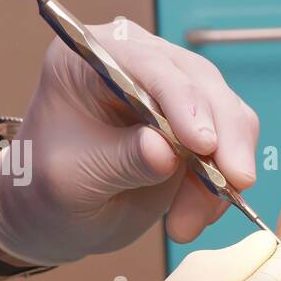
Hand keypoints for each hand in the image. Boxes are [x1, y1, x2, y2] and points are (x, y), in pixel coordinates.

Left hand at [0, 18, 259, 265]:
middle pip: (201, 83)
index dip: (183, 100)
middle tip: (233, 182)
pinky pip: (230, 147)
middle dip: (222, 138)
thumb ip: (122, 161)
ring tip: (189, 222)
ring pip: (228, 117)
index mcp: (91, 58)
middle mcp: (137, 63)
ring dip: (222, 172)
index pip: (148, 64)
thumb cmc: (46, 190)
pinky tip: (198, 216)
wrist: (54, 217)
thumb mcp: (72, 181)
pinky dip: (223, 185)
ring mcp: (172, 93)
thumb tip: (168, 153)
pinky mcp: (196, 125)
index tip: (204, 144)